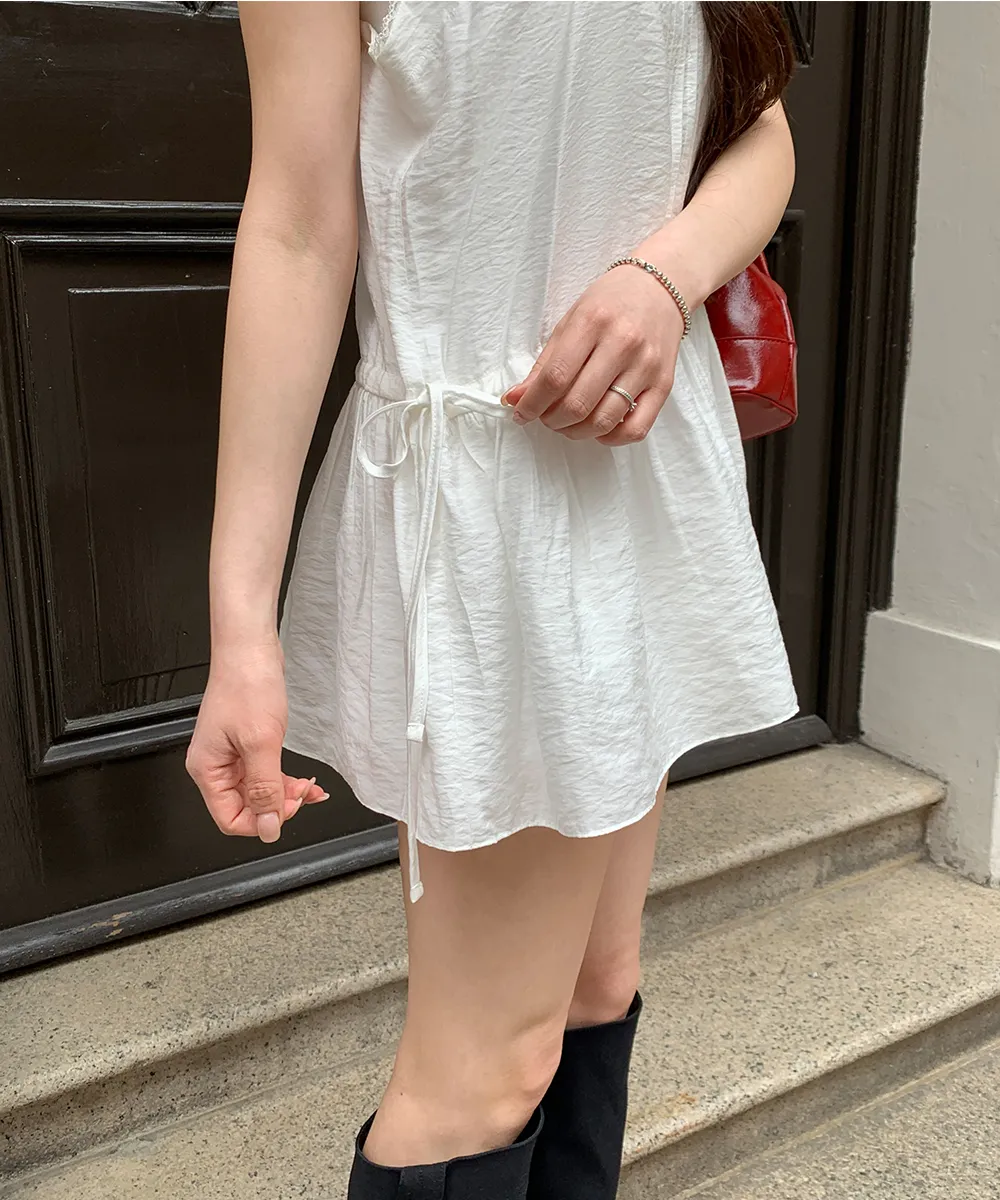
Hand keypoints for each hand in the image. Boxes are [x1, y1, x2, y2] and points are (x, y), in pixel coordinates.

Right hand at [185, 637, 327, 842]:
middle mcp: (215, 765)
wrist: (251, 650)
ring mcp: (230, 755)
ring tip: (309, 788)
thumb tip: (267, 826)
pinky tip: (303, 780)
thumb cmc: (247, 684)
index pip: (230, 819)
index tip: (286, 811)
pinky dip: (285, 780)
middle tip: (302, 794)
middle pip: (246, 807)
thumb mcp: (260, 743)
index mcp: (208, 769)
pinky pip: (264, 774)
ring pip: (258, 791)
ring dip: (285, 794)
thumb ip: (264, 788)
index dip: (260, 822)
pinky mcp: (246, 745)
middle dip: (277, 806)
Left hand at [502, 262, 684, 444]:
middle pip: (578, 404)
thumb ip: (544, 363)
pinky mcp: (663, 385)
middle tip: (545, 417)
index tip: (521, 413)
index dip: (532, 404)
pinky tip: (598, 428)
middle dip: (551, 420)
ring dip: (576, 432)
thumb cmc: (610, 303)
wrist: (660, 287)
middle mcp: (623, 344)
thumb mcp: (571, 321)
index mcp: (593, 322)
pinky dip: (611, 438)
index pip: (555, 377)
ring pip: (604, 421)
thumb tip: (517, 399)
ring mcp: (646, 366)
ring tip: (568, 423)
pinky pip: (636, 429)